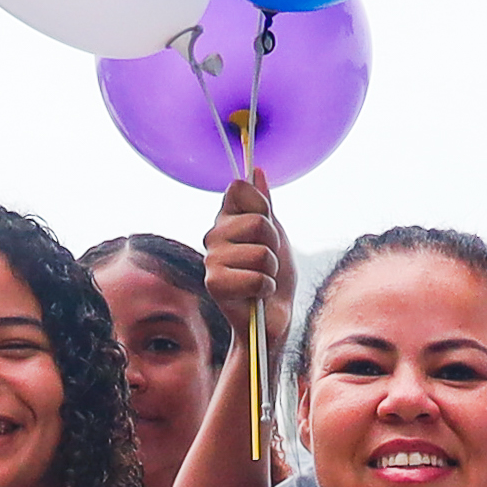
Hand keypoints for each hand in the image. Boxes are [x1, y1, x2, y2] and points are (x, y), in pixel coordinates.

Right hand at [205, 179, 293, 330]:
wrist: (272, 316)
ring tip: (262, 279)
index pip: (240, 189)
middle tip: (267, 262)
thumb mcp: (275, 234)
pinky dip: (265, 288)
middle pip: (257, 222)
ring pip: (261, 253)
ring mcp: (211, 258)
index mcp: (226, 218)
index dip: (261, 207)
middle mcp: (214, 234)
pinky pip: (256, 277)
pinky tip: (256, 295)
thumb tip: (256, 170)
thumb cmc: (274, 275)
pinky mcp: (213, 284)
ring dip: (271, 270)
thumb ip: (263, 204)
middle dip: (274, 245)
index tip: (265, 229)